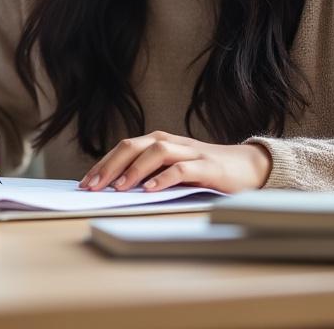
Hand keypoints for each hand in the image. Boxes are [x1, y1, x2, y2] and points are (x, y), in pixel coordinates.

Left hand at [79, 131, 270, 193]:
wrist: (248, 167)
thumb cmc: (205, 172)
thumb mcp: (173, 171)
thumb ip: (149, 174)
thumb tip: (114, 189)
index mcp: (160, 142)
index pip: (124, 147)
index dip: (103, 163)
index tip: (85, 182)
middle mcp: (172, 142)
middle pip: (134, 146)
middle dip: (110, 165)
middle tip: (93, 186)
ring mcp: (190, 152)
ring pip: (156, 152)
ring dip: (135, 169)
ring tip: (119, 188)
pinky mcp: (208, 166)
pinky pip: (183, 168)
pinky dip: (165, 177)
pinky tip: (151, 190)